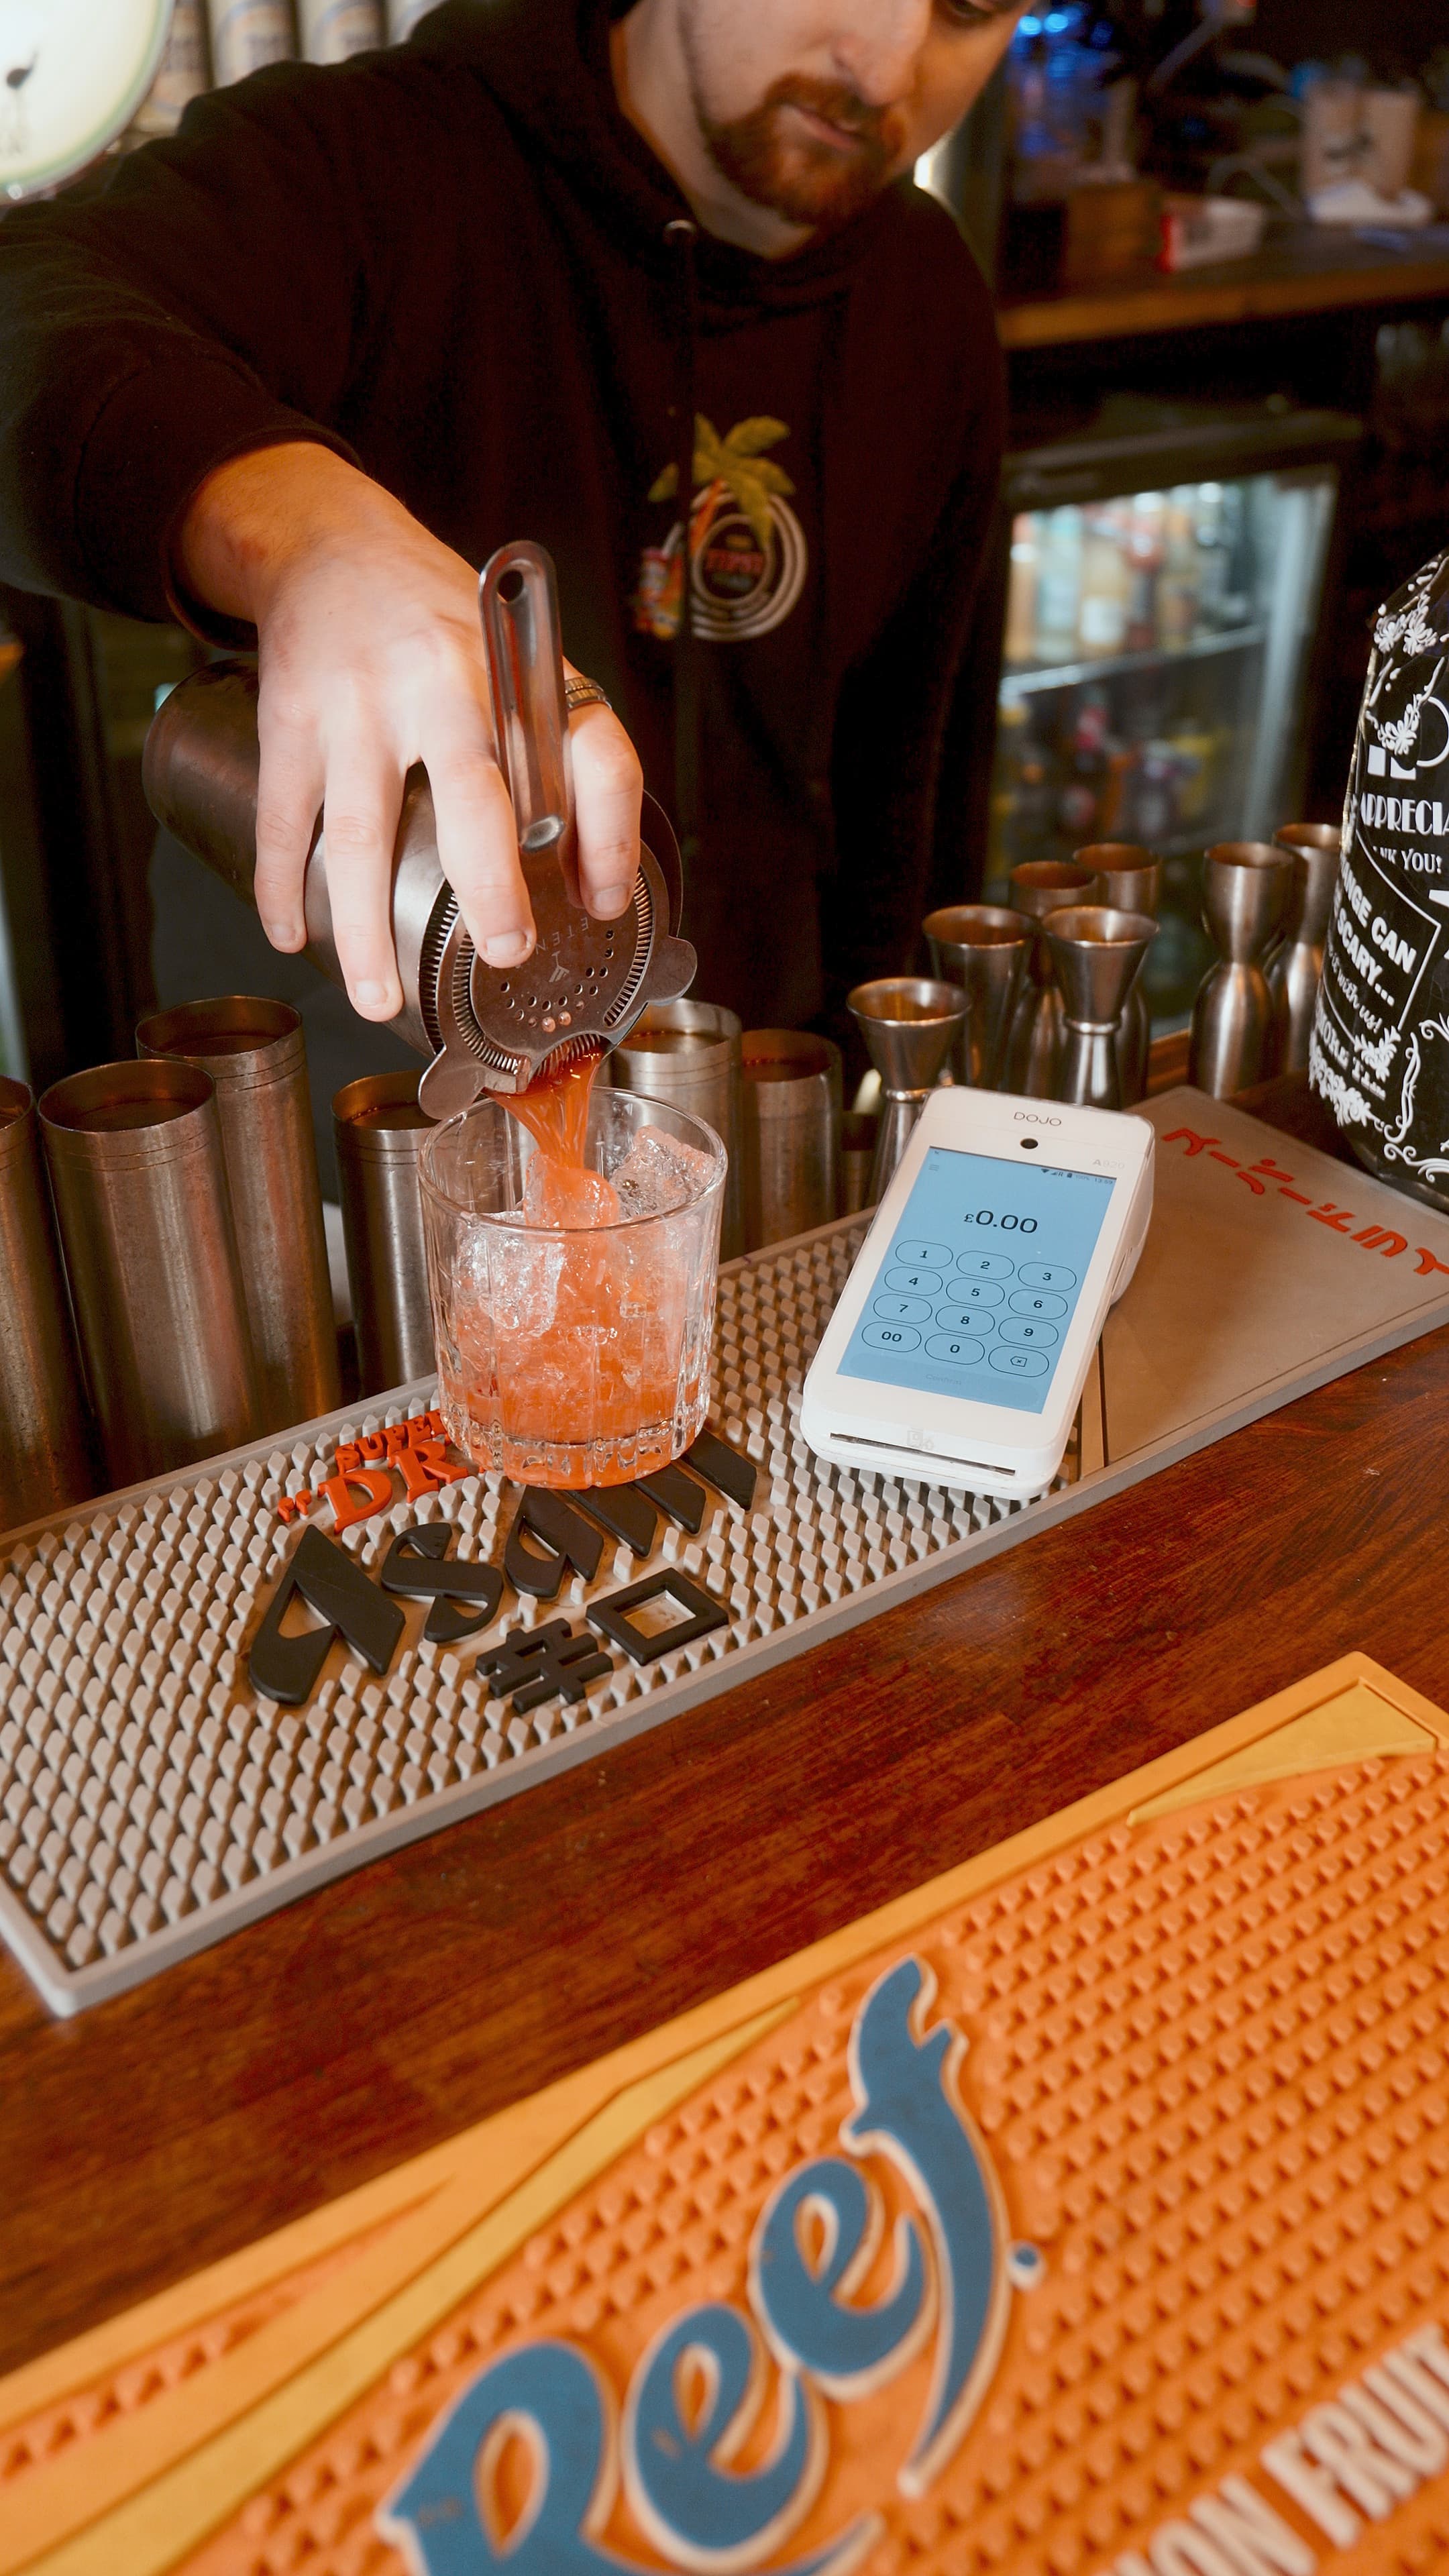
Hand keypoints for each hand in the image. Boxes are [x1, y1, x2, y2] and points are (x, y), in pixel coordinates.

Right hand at [176, 443, 642, 1019]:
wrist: (329, 545)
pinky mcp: (287, 722)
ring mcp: (354, 705)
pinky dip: (280, 886)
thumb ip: (568, 760)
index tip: (605, 902)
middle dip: (491, 885)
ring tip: (377, 1000)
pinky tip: (291, 936)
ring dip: (363, 929)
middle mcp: (439, 685)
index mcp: (513, 677)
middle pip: (471, 795)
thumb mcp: (520, 665)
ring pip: (357, 835)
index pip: (590, 754)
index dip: (610, 835)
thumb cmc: (440, 623)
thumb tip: (597, 886)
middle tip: (505, 952)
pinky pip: (280, 820)